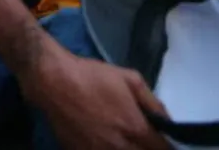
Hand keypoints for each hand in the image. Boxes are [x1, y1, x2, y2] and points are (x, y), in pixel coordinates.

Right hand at [22, 50, 170, 148]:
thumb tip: (166, 121)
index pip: (163, 149)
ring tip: (121, 138)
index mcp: (135, 129)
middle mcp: (119, 147)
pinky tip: (101, 139)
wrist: (52, 80)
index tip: (160, 138)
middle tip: (140, 137)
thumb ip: (153, 102)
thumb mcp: (129, 78)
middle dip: (146, 148)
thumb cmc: (91, 76)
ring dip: (127, 149)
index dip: (165, 145)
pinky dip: (105, 149)